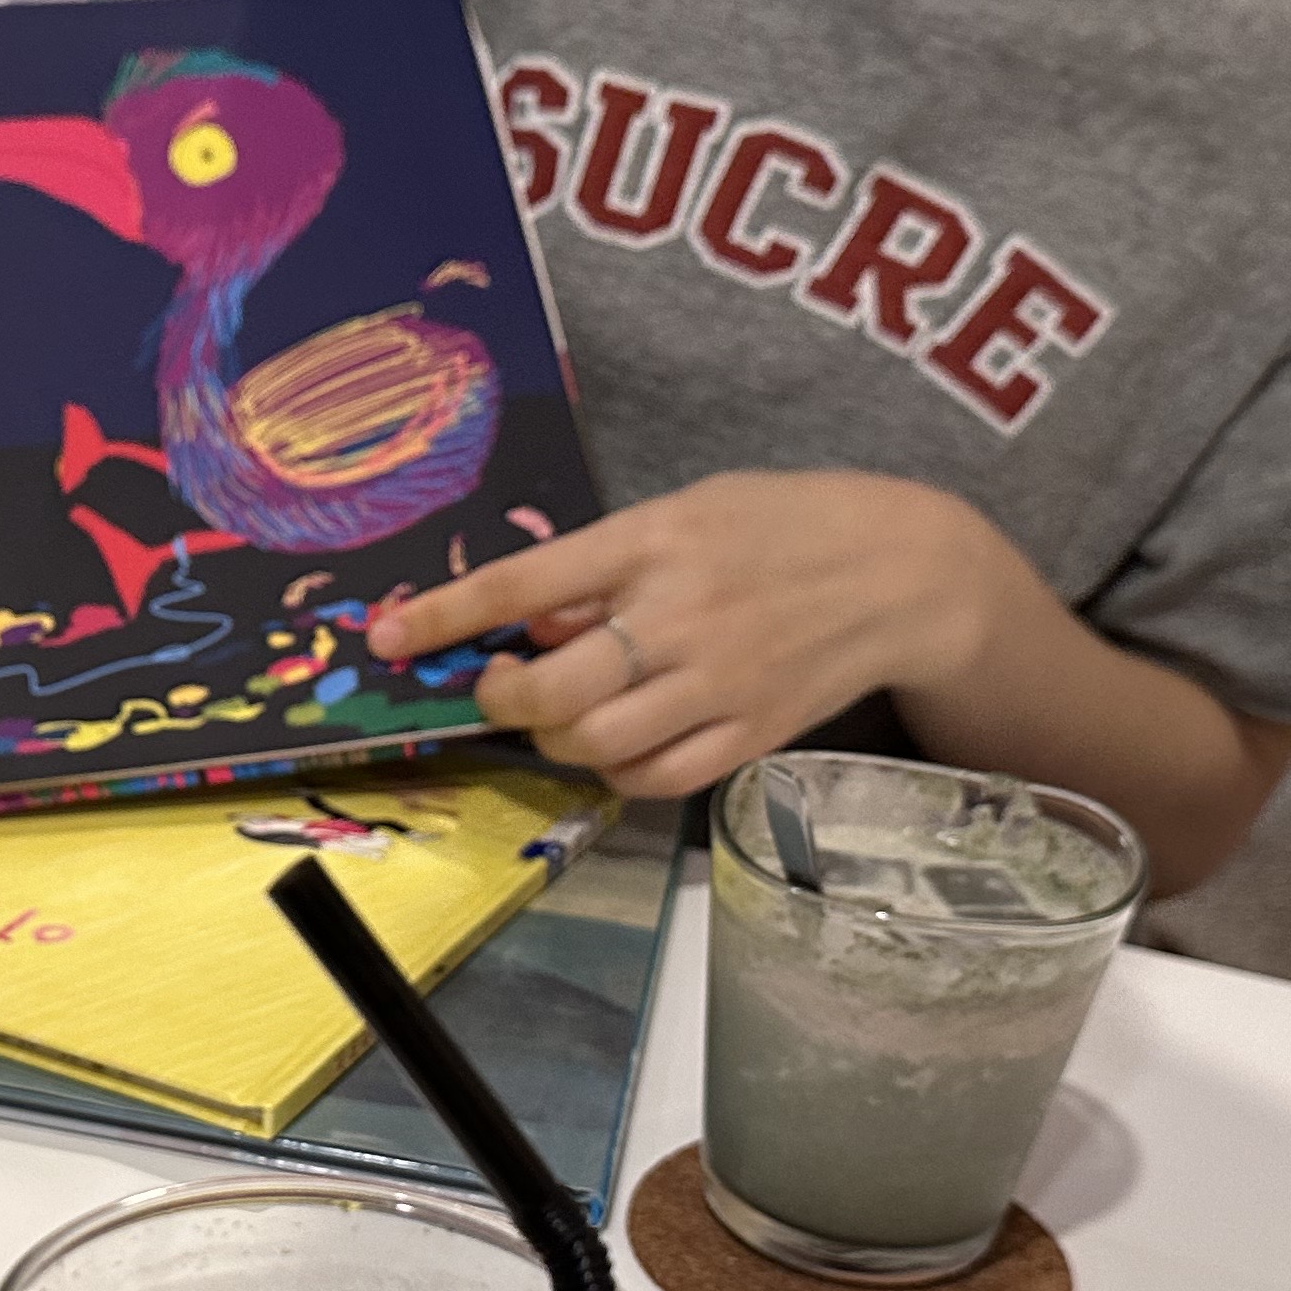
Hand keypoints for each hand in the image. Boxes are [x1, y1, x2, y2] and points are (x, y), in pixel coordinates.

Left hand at [364, 471, 1025, 798]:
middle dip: (503, 698)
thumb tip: (528, 627)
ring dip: (555, 737)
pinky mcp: (750, 734)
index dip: (443, 616)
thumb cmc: (784, 525)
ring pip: (594, 742)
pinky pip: (653, 777)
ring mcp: (718, 683)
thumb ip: (605, 567)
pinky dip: (615, 772)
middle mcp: (681, 616)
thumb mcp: (689, 512)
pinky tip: (616, 747)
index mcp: (656, 542)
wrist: (904, 572)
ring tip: (561, 713)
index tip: (386, 637)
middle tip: (497, 688)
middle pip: (552, 687)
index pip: (524, 585)